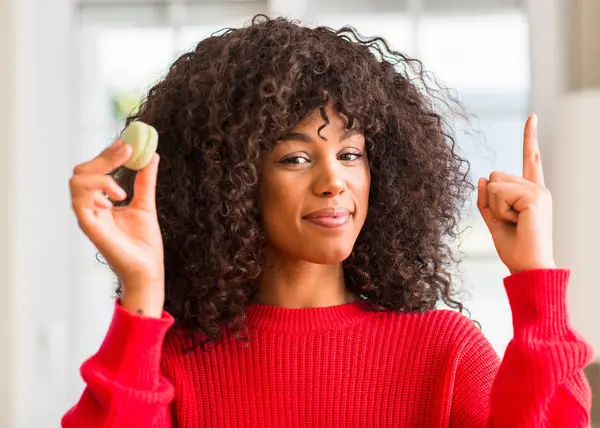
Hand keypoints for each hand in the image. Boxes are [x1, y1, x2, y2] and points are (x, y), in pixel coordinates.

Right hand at [70, 140, 164, 314]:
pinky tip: (116, 199)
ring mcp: (89, 217)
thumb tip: (152, 156)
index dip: (108, 154)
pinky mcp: (90, 228)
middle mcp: (91, 208)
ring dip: (100, 175)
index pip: (95, 170)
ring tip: (123, 190)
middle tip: (127, 152)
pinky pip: (80, 203)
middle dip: (103, 157)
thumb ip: (145, 181)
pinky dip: (96, 193)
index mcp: (101, 202)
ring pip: (76, 182)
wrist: (148, 269)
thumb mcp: (146, 205)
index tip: (127, 144)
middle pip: (81, 171)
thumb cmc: (144, 244)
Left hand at [477, 114, 555, 274]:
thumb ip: (486, 200)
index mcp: (531, 192)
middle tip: (508, 221)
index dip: (530, 137)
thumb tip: (481, 178)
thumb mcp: (493, 221)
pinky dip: (500, 209)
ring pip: (495, 183)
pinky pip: (499, 193)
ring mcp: (538, 191)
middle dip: (491, 199)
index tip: (533, 116)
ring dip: (496, 206)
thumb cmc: (514, 248)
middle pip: (495, 175)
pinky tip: (517, 221)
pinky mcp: (534, 196)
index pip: (530, 159)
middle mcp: (537, 188)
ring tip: (514, 223)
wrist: (528, 267)